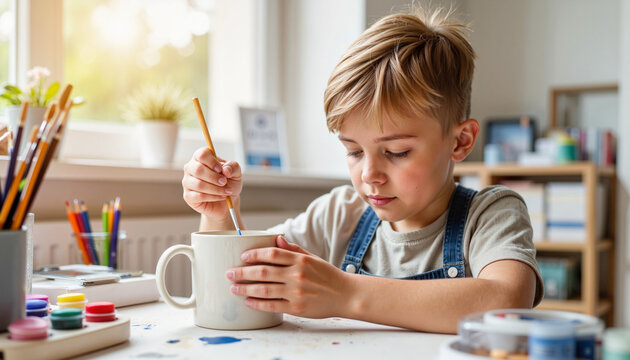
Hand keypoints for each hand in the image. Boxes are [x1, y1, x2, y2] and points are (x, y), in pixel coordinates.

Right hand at [182, 147, 242, 218]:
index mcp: (201, 158)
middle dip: (214, 177)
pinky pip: (199, 196)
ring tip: (226, 191)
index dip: (212, 161)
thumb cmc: (229, 183)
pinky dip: (213, 197)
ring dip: (216, 189)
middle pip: (198, 169)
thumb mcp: (236, 173)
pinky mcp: (188, 196)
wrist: (227, 201)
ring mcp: (187, 182)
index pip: (201, 154)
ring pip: (199, 184)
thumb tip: (226, 169)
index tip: (221, 169)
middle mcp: (191, 168)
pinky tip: (221, 197)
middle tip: (224, 182)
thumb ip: (233, 167)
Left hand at [226, 236, 350, 318]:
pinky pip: (272, 305)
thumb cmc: (328, 275)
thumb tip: (276, 238)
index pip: (271, 254)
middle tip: (230, 273)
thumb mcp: (312, 258)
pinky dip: (257, 303)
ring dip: (245, 288)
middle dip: (242, 272)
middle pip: (262, 272)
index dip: (254, 254)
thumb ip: (293, 249)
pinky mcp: (297, 308)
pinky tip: (248, 301)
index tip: (242, 256)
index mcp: (300, 260)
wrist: (346, 295)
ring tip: (234, 288)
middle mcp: (297, 275)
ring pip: (263, 290)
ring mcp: (296, 292)